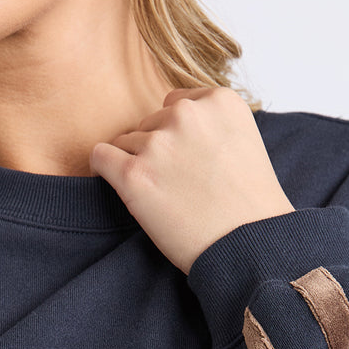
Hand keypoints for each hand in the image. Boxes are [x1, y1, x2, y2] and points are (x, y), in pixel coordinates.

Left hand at [89, 86, 295, 274]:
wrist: (248, 247)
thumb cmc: (247, 205)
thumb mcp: (244, 141)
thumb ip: (209, 122)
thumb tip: (169, 119)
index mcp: (219, 101)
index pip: (176, 104)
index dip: (178, 135)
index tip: (190, 161)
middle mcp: (187, 114)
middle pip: (150, 123)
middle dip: (159, 150)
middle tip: (182, 185)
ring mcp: (159, 144)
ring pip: (127, 142)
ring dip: (139, 165)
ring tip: (168, 197)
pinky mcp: (134, 175)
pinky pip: (101, 156)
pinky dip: (104, 168)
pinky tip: (122, 186)